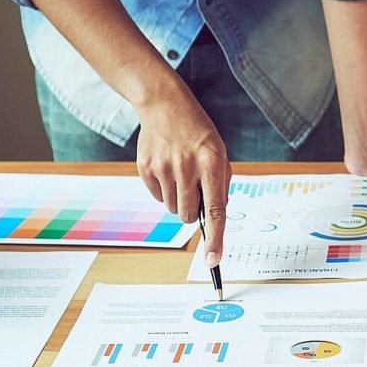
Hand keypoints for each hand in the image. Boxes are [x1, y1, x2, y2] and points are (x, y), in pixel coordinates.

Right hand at [136, 83, 231, 265]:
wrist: (165, 105)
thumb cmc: (198, 133)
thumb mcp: (219, 153)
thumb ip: (221, 185)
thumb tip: (215, 216)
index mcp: (212, 163)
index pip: (216, 209)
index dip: (216, 239)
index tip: (213, 261)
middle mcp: (187, 167)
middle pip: (188, 216)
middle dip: (193, 211)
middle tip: (194, 190)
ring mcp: (164, 168)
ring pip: (172, 209)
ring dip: (179, 200)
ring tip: (181, 174)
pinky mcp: (145, 168)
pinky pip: (157, 197)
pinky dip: (163, 190)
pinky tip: (166, 168)